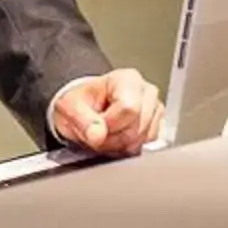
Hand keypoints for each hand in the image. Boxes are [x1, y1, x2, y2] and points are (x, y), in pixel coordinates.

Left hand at [47, 68, 164, 155]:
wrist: (86, 108)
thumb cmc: (82, 103)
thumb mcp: (71, 107)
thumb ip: (83, 121)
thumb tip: (97, 135)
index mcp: (127, 79)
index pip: (128, 109)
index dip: (109, 124)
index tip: (95, 125)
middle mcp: (146, 91)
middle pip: (135, 128)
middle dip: (112, 139)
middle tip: (97, 133)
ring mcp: (155, 108)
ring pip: (141, 140)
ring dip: (119, 145)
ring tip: (106, 134)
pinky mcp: (157, 125)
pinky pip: (146, 146)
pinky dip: (129, 148)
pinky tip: (118, 138)